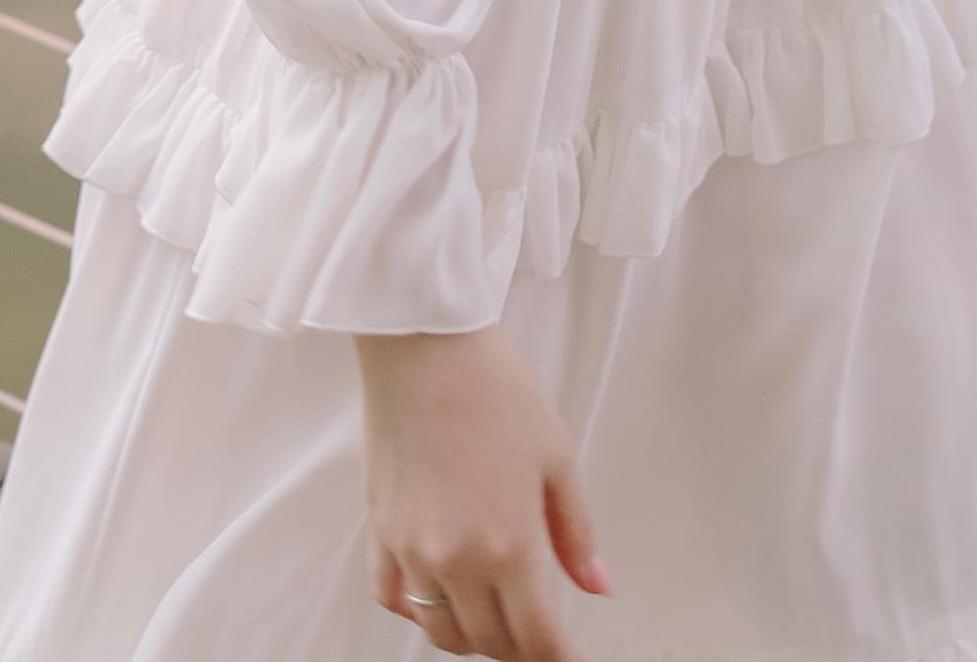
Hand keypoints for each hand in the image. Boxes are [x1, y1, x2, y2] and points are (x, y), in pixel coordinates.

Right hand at [358, 327, 610, 659]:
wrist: (425, 347)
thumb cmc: (492, 387)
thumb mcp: (557, 456)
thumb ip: (575, 531)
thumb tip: (596, 584)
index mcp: (508, 544)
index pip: (536, 636)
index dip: (558, 658)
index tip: (570, 660)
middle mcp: (455, 560)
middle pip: (491, 642)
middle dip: (521, 648)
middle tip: (541, 635)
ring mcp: (411, 552)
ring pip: (442, 632)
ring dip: (473, 637)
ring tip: (497, 619)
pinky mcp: (380, 533)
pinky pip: (394, 600)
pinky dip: (418, 613)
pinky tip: (440, 597)